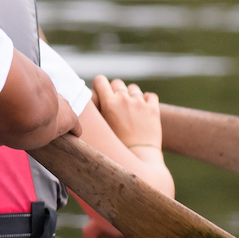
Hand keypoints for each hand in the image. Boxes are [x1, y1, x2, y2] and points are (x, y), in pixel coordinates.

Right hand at [90, 75, 175, 197]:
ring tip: (130, 107)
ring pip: (134, 88)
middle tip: (115, 101)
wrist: (139, 157)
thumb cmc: (115, 147)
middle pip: (117, 83)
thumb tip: (85, 104)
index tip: (100, 90)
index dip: (99, 84)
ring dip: (131, 95)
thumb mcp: (100, 127)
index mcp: (109, 103)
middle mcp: (124, 99)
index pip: (100, 80)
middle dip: (115, 90)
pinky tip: (144, 109)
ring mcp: (140, 103)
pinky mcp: (153, 109)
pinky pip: (150, 95)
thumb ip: (95, 113)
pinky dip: (147, 100)